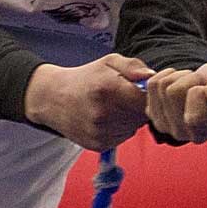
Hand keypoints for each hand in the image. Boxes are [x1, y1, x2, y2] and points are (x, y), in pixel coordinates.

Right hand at [23, 54, 151, 151]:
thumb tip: (153, 77)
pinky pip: (123, 137)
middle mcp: (103, 113)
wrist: (54, 99)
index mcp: (108, 89)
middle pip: (142, 116)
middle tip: (124, 96)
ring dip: (130, 118)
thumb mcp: (108, 62)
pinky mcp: (98, 145)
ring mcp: (100, 132)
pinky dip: (120, 128)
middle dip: (139, 106)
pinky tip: (107, 118)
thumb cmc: (86, 78)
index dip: (148, 94)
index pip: (147, 99)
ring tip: (114, 106)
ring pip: (134, 128)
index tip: (140, 89)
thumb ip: (133, 66)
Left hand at [143, 61, 206, 143]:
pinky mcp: (153, 116)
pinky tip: (177, 82)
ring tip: (191, 83)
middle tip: (201, 82)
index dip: (198, 93)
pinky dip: (165, 75)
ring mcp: (168, 127)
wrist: (205, 84)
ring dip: (179, 76)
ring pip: (163, 86)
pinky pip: (152, 84)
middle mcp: (189, 134)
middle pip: (174, 93)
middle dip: (189, 78)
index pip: (194, 118)